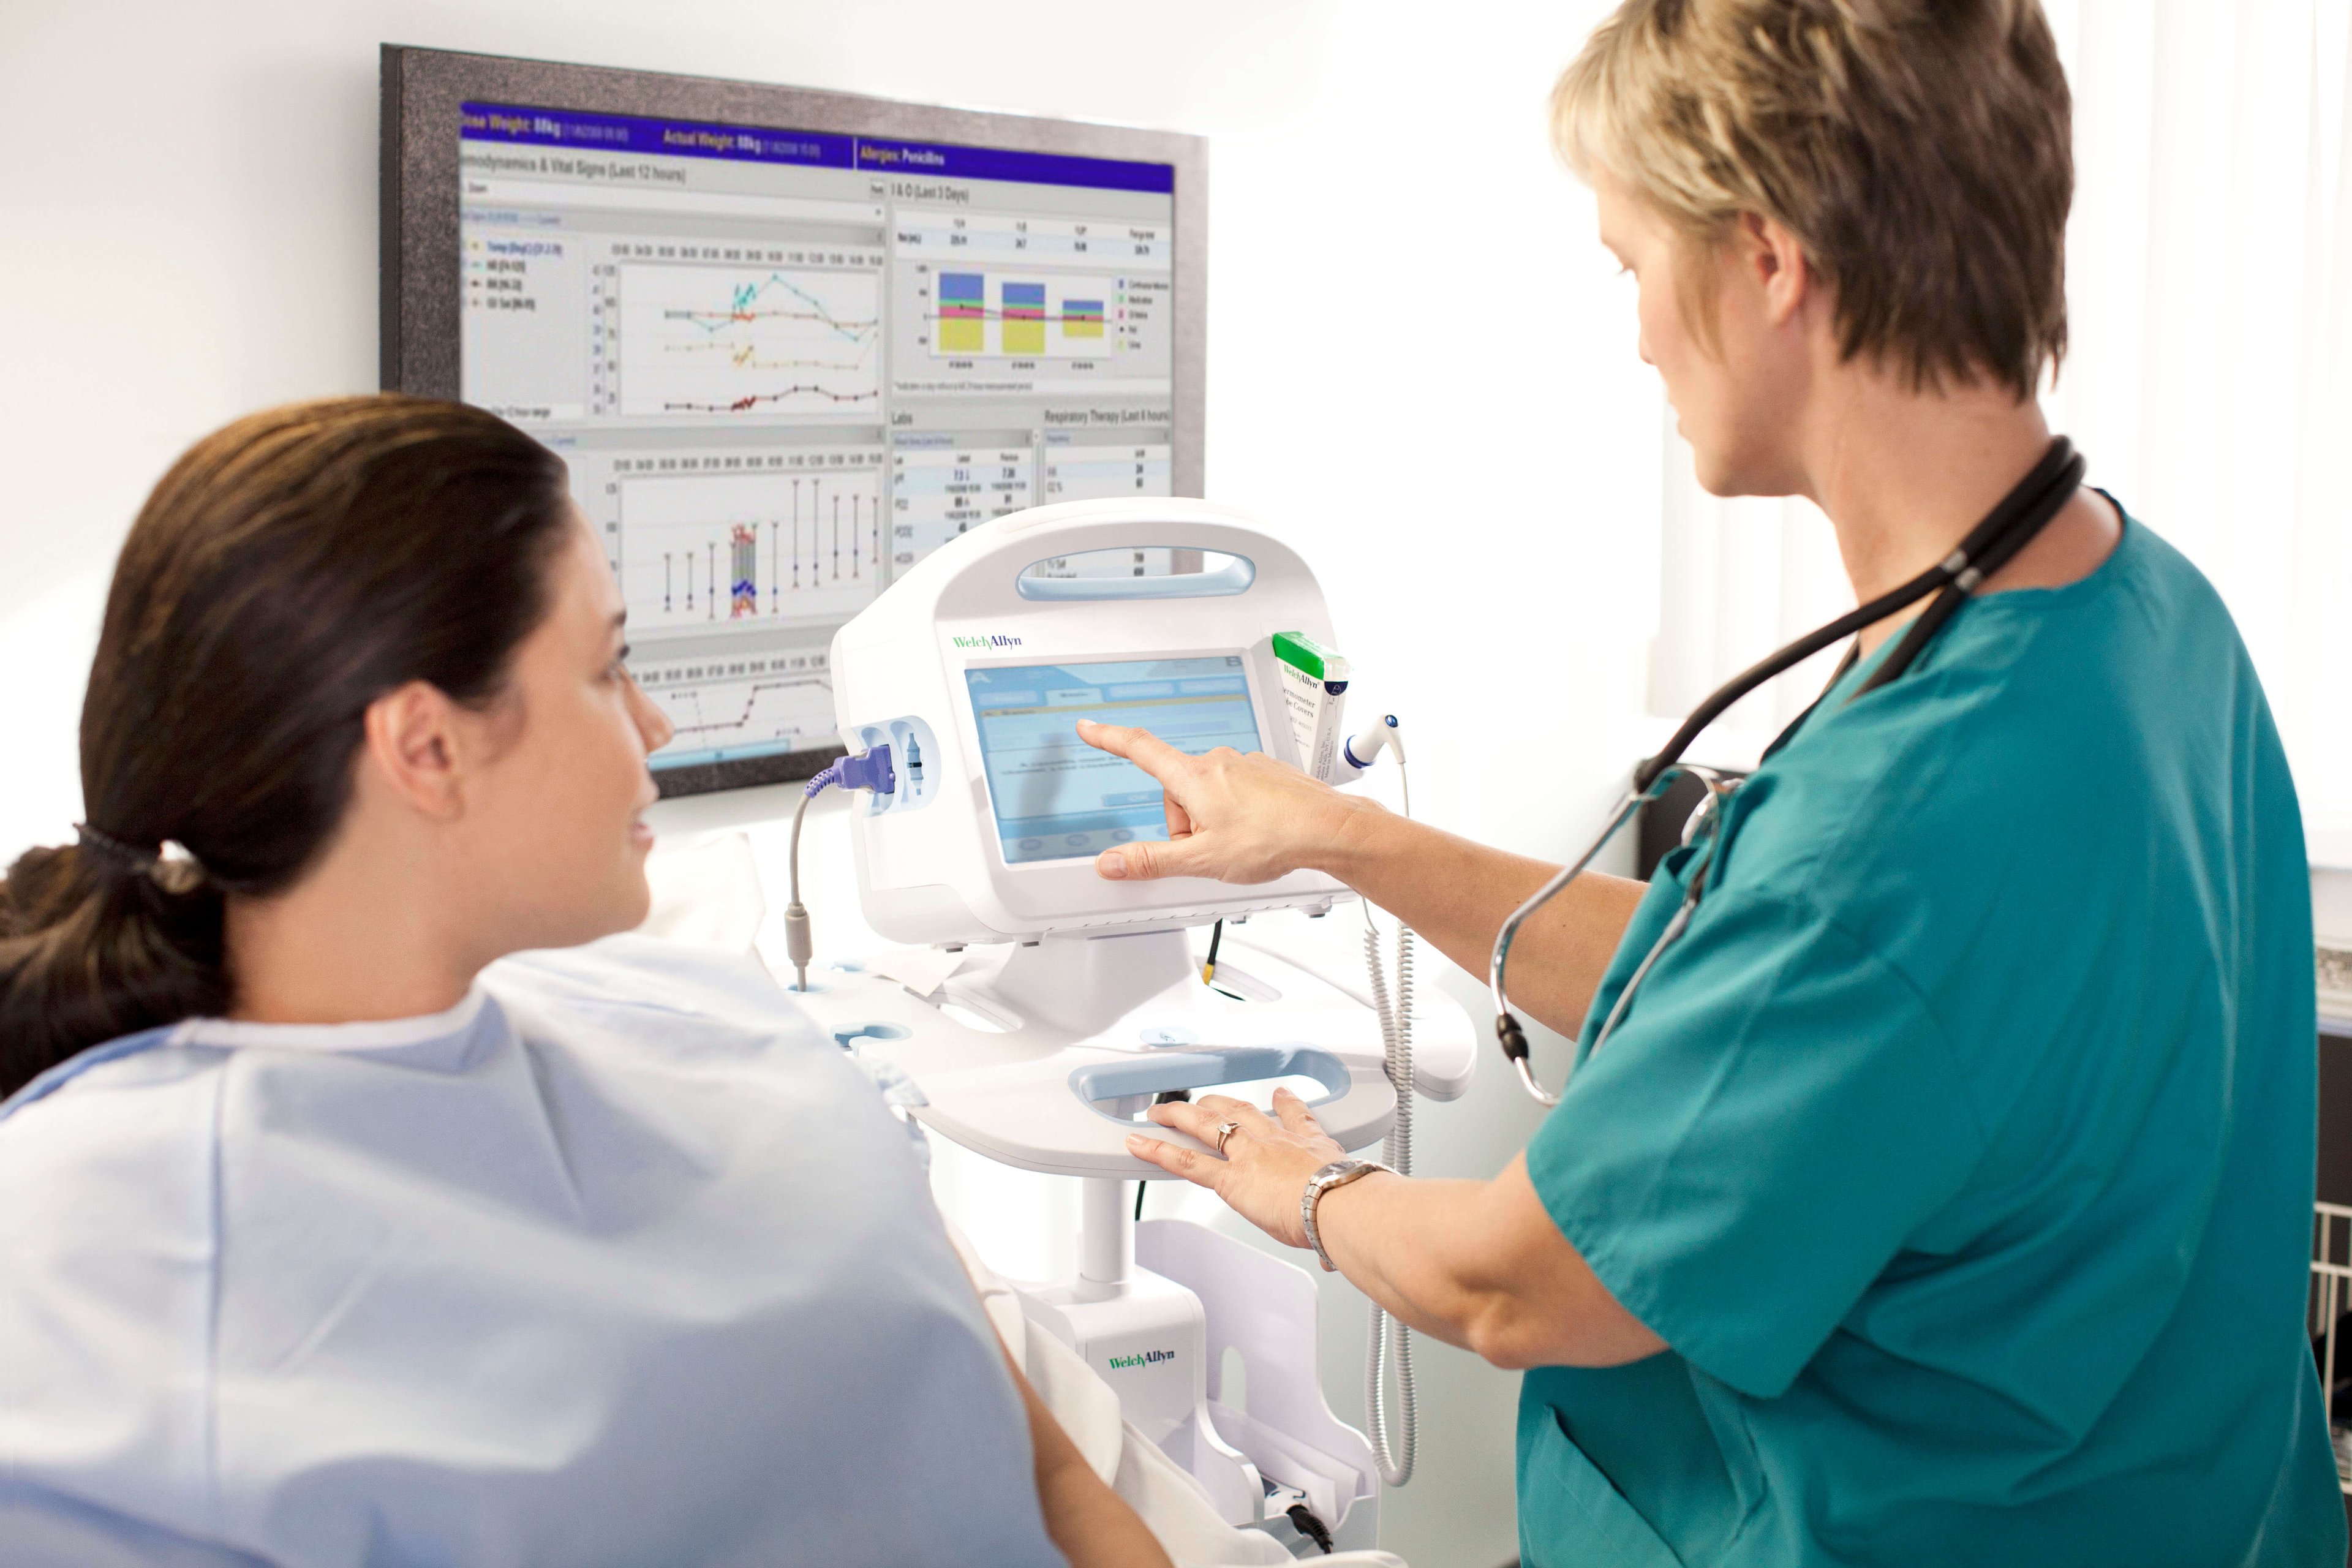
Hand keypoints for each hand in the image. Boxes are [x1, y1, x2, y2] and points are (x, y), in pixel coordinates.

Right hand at [1075, 719, 1370, 884]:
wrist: (1328, 829)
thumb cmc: (1273, 839)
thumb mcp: (1203, 860)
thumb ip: (1153, 861)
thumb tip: (1113, 863)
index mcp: (1194, 778)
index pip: (1139, 749)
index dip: (1109, 737)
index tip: (1089, 727)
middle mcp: (1217, 762)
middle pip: (1176, 791)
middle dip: (1183, 824)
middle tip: (1208, 850)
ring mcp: (1244, 765)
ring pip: (1207, 796)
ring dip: (1211, 822)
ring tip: (1240, 845)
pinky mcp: (1265, 773)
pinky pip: (1235, 793)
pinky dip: (1237, 815)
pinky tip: (1257, 834)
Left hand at [1124, 1087, 1350, 1249]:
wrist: (1339, 1205)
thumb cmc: (1349, 1206)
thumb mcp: (1351, 1200)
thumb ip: (1331, 1225)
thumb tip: (1330, 1255)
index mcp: (1309, 1146)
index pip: (1295, 1117)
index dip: (1285, 1104)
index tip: (1279, 1096)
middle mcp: (1276, 1142)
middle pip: (1241, 1111)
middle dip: (1219, 1103)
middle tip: (1205, 1101)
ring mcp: (1249, 1155)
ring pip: (1206, 1125)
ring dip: (1179, 1115)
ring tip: (1160, 1112)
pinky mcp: (1229, 1178)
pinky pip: (1186, 1160)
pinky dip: (1159, 1149)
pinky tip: (1140, 1142)